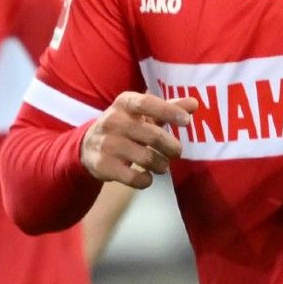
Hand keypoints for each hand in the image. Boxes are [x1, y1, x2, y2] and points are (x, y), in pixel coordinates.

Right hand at [82, 91, 199, 188]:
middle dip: (171, 147)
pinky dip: (145, 180)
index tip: (186, 122)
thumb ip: (169, 108)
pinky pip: (132, 177)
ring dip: (161, 165)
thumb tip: (194, 103)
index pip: (147, 103)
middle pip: (152, 135)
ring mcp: (106, 143)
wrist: (87, 145)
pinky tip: (147, 177)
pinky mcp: (102, 165)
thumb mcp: (143, 113)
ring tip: (163, 166)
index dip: (168, 111)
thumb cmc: (125, 125)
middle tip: (177, 152)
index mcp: (125, 102)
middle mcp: (113, 120)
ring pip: (145, 158)